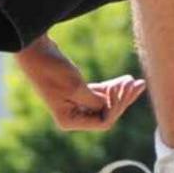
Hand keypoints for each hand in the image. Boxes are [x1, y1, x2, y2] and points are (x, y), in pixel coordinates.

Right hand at [28, 64, 145, 132]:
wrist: (35, 51)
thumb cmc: (52, 70)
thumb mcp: (77, 88)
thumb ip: (96, 101)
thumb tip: (112, 109)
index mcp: (69, 121)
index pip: (103, 122)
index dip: (116, 107)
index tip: (121, 87)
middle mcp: (72, 116)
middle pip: (106, 113)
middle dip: (123, 99)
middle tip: (138, 83)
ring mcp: (74, 104)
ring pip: (104, 102)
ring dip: (120, 92)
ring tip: (136, 81)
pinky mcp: (76, 91)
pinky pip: (98, 94)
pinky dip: (111, 88)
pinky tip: (125, 80)